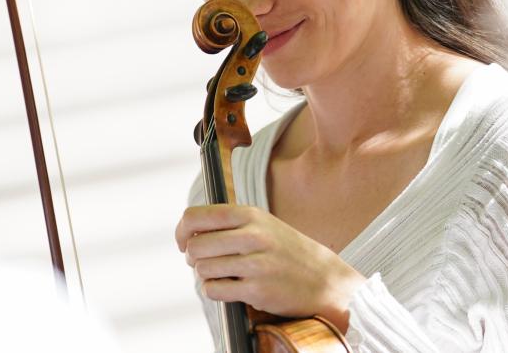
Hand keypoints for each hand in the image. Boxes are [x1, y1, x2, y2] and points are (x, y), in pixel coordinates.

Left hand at [175, 204, 365, 330]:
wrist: (325, 280)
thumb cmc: (289, 252)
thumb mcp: (263, 225)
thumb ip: (230, 223)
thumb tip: (188, 231)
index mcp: (250, 215)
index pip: (196, 216)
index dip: (182, 231)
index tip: (184, 242)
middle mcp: (253, 236)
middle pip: (195, 246)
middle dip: (194, 258)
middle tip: (205, 262)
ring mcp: (256, 263)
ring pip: (203, 269)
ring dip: (206, 275)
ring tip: (223, 275)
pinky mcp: (257, 290)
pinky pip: (214, 290)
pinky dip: (215, 291)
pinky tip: (230, 288)